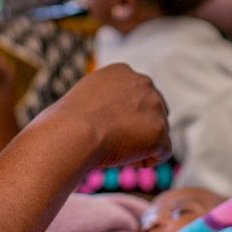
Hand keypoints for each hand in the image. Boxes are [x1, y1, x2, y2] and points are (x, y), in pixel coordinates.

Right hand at [43, 63, 170, 169]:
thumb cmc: (67, 121)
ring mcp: (154, 105)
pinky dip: (148, 160)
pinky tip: (127, 160)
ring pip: (159, 131)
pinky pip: (163, 151)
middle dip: (140, 128)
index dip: (126, 115)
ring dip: (142, 144)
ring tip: (116, 150)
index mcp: (122, 71)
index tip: (108, 127)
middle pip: (153, 111)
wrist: (72, 133)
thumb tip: (109, 116)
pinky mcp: (159, 130)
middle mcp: (142, 82)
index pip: (137, 94)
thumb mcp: (85, 96)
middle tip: (115, 142)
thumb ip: (105, 99)